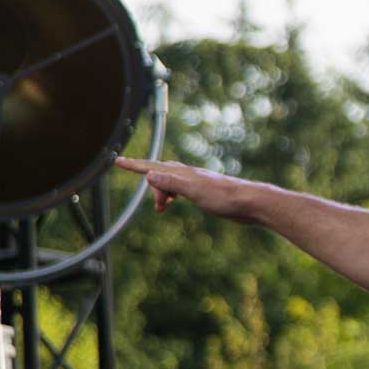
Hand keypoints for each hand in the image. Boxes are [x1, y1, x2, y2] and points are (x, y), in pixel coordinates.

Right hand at [113, 157, 260, 220]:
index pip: (153, 167)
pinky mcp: (205, 193)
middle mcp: (188, 175)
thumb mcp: (194, 191)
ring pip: (171, 182)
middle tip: (156, 206)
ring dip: (161, 192)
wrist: (250, 202)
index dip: (135, 165)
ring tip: (160, 208)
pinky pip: (181, 189)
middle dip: (150, 184)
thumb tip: (148, 175)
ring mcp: (197, 183)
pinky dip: (173, 194)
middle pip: (160, 173)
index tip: (118, 161)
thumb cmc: (225, 197)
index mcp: (183, 174)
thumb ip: (172, 183)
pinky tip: (177, 201)